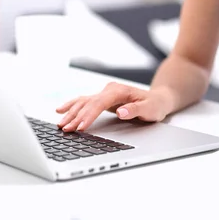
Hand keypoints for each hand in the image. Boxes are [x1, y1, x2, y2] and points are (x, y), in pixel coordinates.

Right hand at [56, 82, 172, 131]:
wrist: (158, 98)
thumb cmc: (155, 104)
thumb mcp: (150, 109)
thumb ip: (135, 110)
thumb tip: (121, 112)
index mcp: (118, 91)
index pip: (99, 104)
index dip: (89, 116)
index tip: (81, 127)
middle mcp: (109, 90)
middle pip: (88, 103)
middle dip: (75, 117)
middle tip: (65, 129)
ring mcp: (104, 93)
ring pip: (83, 102)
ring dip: (70, 113)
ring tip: (60, 123)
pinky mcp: (102, 99)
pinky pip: (84, 102)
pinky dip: (72, 106)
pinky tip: (61, 110)